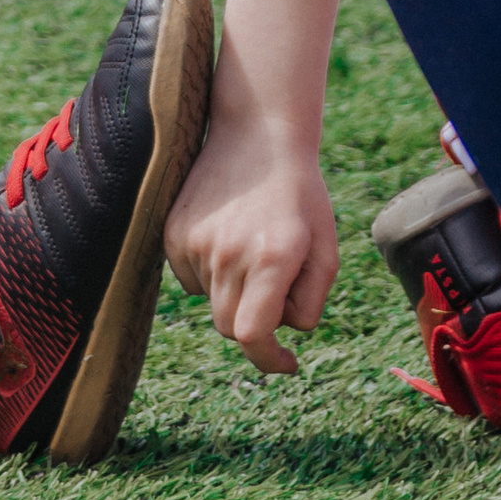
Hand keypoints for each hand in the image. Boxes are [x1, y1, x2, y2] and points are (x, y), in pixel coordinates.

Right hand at [163, 129, 339, 374]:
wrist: (257, 136)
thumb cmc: (301, 197)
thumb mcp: (327, 249)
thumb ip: (311, 301)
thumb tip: (280, 332)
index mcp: (272, 258)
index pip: (252, 335)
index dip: (268, 360)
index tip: (286, 362)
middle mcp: (228, 254)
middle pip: (230, 326)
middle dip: (256, 323)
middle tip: (276, 289)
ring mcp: (195, 243)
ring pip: (211, 302)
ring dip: (234, 293)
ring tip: (253, 248)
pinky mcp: (173, 234)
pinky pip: (191, 279)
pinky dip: (212, 274)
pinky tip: (228, 238)